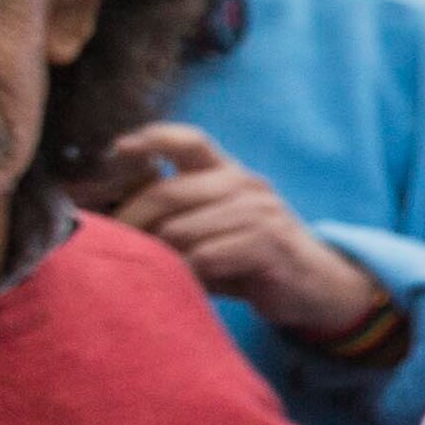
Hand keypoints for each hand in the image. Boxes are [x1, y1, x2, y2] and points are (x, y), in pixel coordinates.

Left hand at [92, 124, 388, 343]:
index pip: (188, 140)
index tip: (115, 151)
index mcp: (228, 172)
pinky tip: (188, 284)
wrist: (316, 285)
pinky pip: (207, 256)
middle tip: (114, 246)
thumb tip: (109, 210)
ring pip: (182, 229)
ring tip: (157, 271)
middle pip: (169, 192)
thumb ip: (172, 214)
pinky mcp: (270, 243)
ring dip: (162, 255)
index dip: (150, 139)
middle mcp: (245, 184)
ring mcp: (261, 211)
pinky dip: (188, 274)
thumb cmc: (248, 258)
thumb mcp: (211, 228)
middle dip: (132, 222)